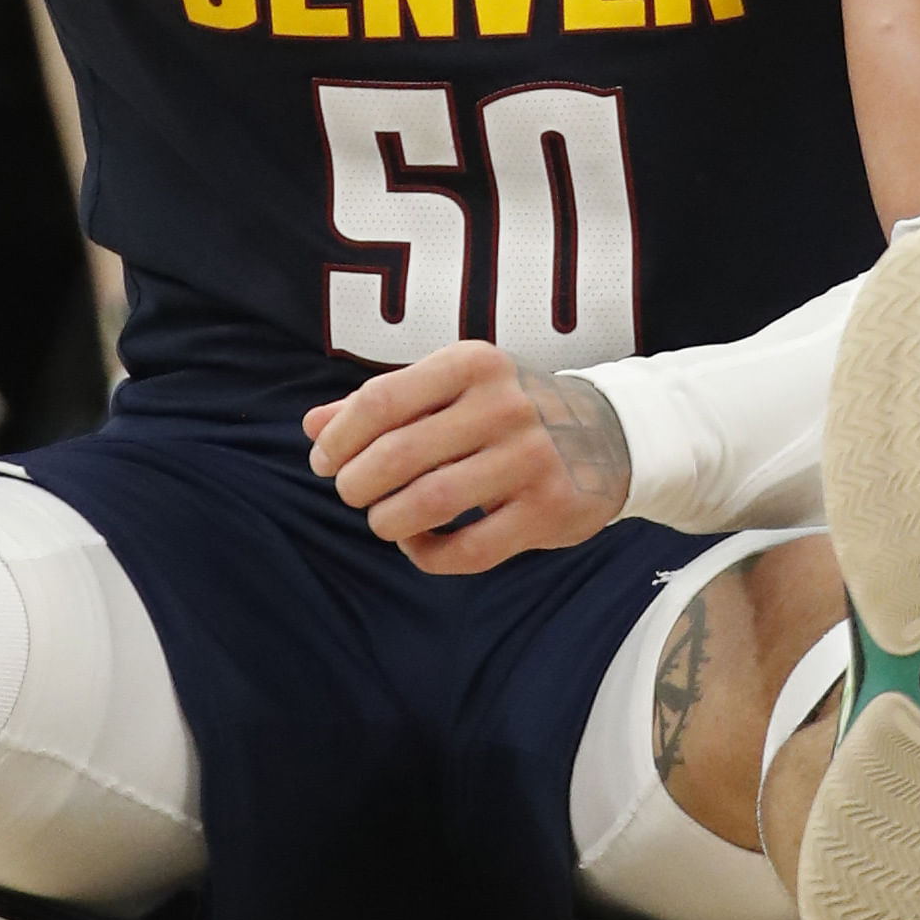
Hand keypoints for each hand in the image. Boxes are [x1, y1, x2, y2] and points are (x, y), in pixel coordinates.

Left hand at [304, 342, 630, 575]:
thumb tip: (312, 428)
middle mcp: (504, 406)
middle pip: (398, 455)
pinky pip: (468, 549)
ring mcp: (530, 459)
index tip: (324, 462)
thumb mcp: (451, 388)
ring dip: (387, 522)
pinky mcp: (548, 511)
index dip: (339, 439)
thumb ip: (384, 404)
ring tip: (382, 521)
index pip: (381, 401)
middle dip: (357, 484)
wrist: (608, 434)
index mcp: (472, 364)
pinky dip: (429, 554)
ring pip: (429, 505)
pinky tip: (420, 544)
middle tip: (353, 494)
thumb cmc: (506, 410)